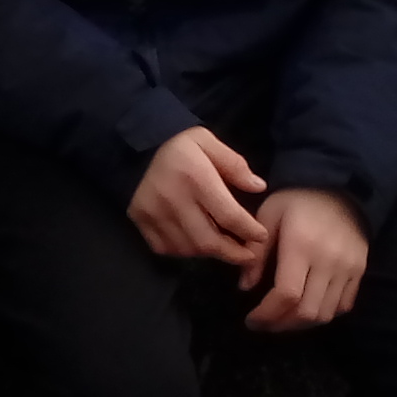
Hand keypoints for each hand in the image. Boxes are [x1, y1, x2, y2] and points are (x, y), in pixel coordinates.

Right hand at [127, 127, 269, 265]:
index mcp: (195, 177)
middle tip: (248, 255)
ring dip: (210, 252)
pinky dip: (185, 251)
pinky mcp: (141, 222)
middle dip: (232, 253)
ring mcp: (154, 214)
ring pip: (189, 248)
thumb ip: (235, 164)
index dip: (249, 231)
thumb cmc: (179, 146)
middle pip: (208, 241)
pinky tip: (195, 242)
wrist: (134, 148)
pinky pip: (167, 249)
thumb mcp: (209, 142)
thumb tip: (258, 187)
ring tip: (224, 246)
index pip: (228, 215)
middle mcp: (173, 199)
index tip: (261, 236)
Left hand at [241, 188, 370, 331]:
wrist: (340, 187)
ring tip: (282, 320)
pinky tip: (306, 309)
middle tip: (264, 324)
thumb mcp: (268, 215)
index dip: (267, 314)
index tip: (251, 320)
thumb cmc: (297, 199)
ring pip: (326, 314)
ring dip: (301, 324)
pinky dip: (324, 314)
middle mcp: (329, 261)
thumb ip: (255, 251)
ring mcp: (348, 268)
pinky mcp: (360, 271)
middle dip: (281, 325)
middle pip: (307, 311)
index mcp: (301, 245)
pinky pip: (344, 305)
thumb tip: (245, 287)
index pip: (287, 294)